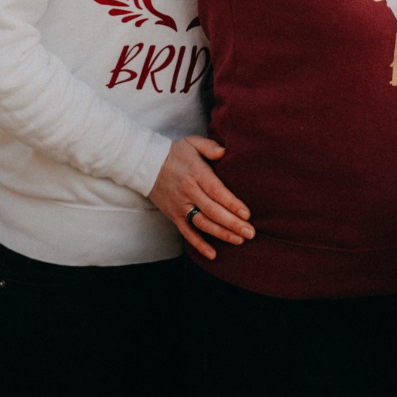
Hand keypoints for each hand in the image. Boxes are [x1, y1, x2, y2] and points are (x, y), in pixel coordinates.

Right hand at [148, 135, 254, 259]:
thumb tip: (225, 152)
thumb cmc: (174, 152)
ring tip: (239, 240)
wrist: (145, 164)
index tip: (247, 214)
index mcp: (196, 174)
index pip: (216, 191)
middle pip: (213, 211)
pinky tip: (213, 254)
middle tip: (250, 233)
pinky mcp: (173, 215)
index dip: (232, 204)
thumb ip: (210, 147)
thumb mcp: (192, 142)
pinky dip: (199, 245)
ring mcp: (180, 206)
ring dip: (221, 234)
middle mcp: (189, 192)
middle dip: (233, 223)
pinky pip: (187, 233)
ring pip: (202, 224)